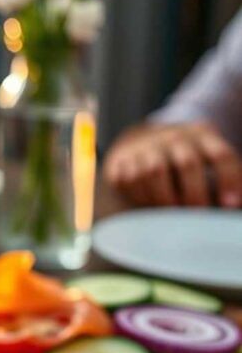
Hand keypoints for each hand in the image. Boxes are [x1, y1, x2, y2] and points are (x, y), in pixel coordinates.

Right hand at [103, 122, 241, 207]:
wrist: (140, 139)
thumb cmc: (183, 157)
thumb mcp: (206, 154)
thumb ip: (223, 175)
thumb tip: (234, 206)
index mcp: (201, 135)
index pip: (220, 154)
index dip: (228, 180)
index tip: (230, 206)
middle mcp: (173, 137)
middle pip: (187, 163)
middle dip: (195, 194)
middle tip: (198, 217)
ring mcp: (145, 147)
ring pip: (155, 172)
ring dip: (166, 199)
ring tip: (172, 216)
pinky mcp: (122, 160)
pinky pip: (129, 180)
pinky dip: (140, 198)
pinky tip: (149, 207)